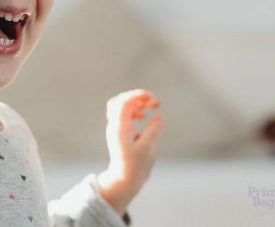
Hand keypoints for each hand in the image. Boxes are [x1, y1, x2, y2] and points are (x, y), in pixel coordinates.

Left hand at [97, 89, 163, 215]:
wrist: (124, 179)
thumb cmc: (136, 166)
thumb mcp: (149, 148)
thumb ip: (155, 130)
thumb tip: (159, 116)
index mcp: (120, 127)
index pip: (124, 101)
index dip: (138, 95)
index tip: (153, 97)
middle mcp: (115, 125)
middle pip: (121, 100)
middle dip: (138, 97)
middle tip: (155, 102)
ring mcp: (116, 128)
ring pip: (122, 106)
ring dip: (137, 103)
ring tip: (152, 106)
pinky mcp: (120, 132)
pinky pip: (124, 114)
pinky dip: (135, 110)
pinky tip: (144, 116)